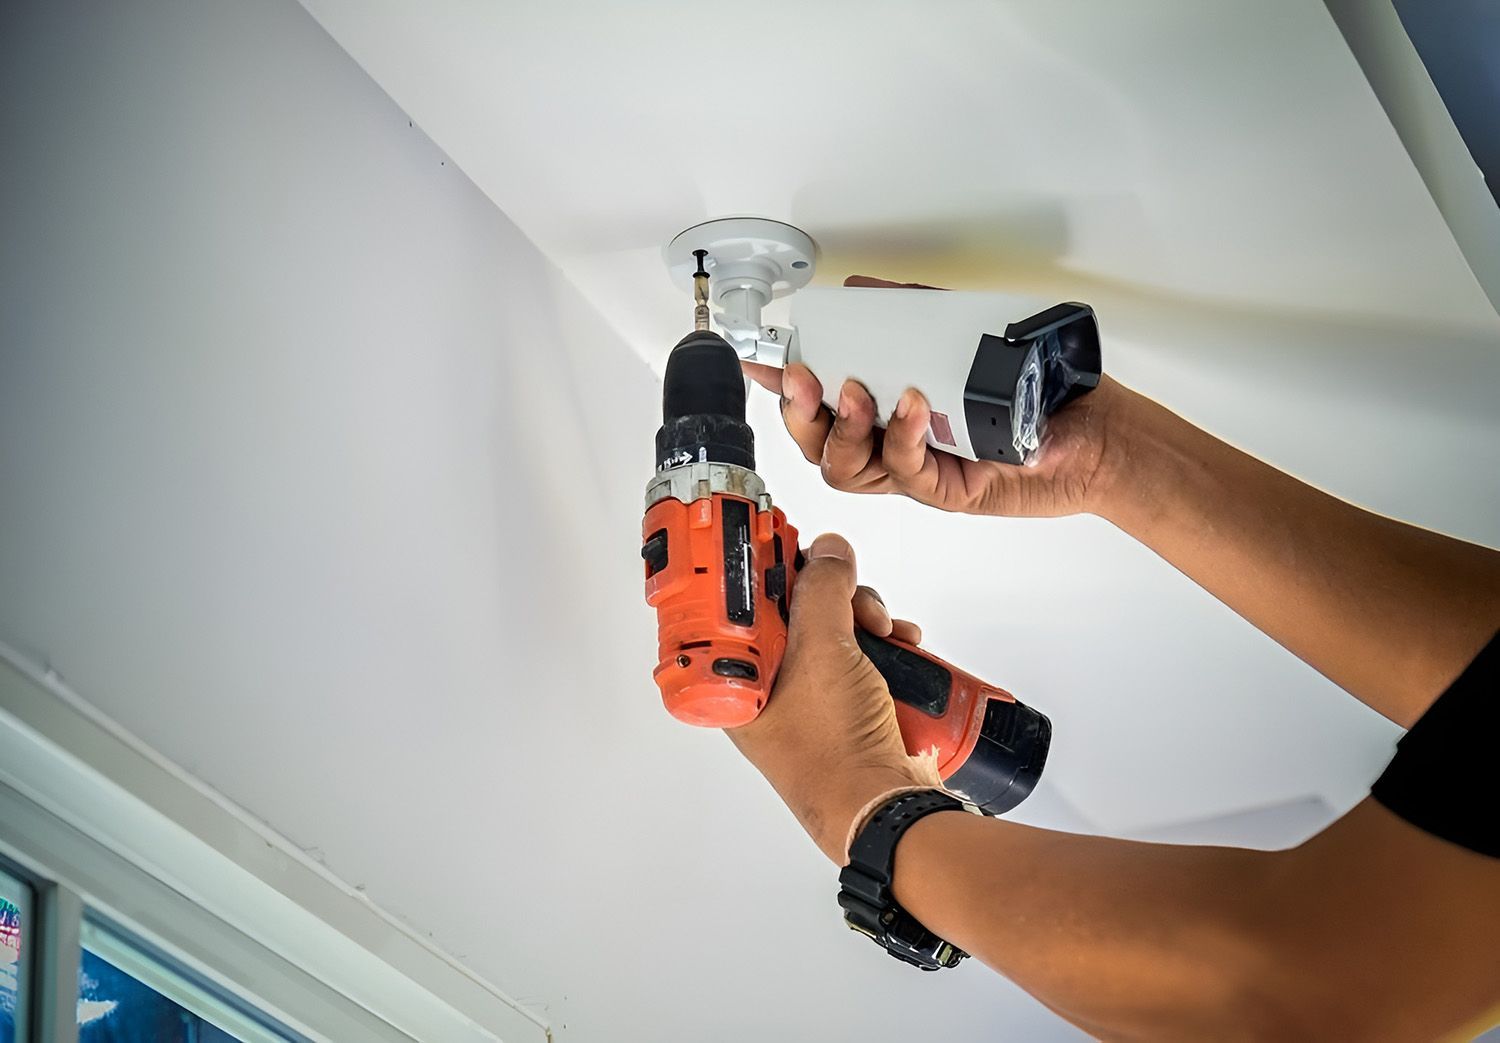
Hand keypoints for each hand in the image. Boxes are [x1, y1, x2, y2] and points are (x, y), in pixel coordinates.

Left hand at [727, 532, 935, 862]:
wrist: (882, 807)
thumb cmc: (832, 750)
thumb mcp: (823, 650)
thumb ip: (822, 590)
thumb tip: (828, 551)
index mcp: (737, 677)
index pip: (738, 602)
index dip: (763, 567)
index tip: (784, 538)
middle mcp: (765, 685)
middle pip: (792, 608)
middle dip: (833, 595)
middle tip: (855, 603)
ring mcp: (806, 695)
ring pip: (830, 626)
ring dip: (864, 617)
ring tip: (885, 631)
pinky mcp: (844, 702)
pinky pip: (858, 653)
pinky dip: (881, 643)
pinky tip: (902, 646)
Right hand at [742, 275, 1125, 517]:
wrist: (1097, 430)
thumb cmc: (1039, 390)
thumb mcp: (964, 332)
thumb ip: (912, 310)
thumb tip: (862, 288)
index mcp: (886, 407)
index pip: (819, 398)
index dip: (781, 384)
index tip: (758, 360)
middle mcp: (893, 440)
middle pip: (817, 442)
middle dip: (799, 411)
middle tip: (804, 378)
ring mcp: (915, 468)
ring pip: (846, 466)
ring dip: (842, 427)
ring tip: (855, 392)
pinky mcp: (944, 488)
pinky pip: (904, 470)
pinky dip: (901, 434)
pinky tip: (911, 404)